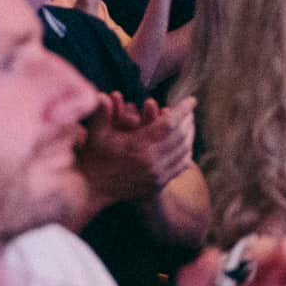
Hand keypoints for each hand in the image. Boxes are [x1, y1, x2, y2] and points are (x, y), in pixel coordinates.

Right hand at [80, 93, 196, 204]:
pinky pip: (181, 166)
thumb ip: (103, 114)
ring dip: (189, 136)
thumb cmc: (95, 158)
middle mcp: (152, 161)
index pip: (170, 124)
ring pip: (184, 152)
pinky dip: (186, 153)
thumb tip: (101, 95)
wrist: (94, 190)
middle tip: (189, 111)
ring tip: (189, 125)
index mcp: (139, 145)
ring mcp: (157, 174)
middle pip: (180, 137)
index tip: (192, 100)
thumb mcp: (97, 135)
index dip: (183, 110)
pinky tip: (186, 146)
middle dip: (187, 121)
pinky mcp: (159, 184)